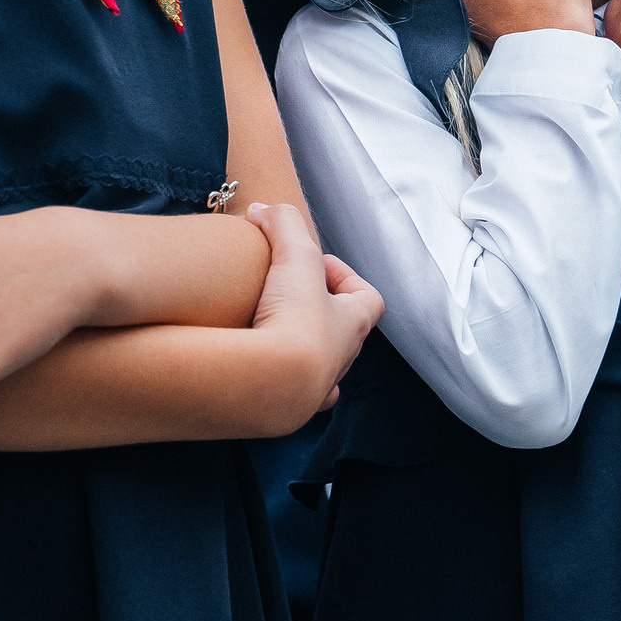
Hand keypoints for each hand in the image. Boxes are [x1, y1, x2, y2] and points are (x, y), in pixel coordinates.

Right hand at [241, 202, 380, 412]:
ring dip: (300, 352)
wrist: (267, 384)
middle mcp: (340, 361)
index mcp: (352, 325)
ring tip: (266, 335)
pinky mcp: (282, 411)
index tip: (313, 264)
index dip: (345, 278)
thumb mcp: (293, 256)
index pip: (368, 299)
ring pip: (320, 371)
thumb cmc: (293, 320)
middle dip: (319, 315)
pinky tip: (253, 373)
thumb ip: (283, 223)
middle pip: (342, 335)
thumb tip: (263, 210)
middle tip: (285, 297)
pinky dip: (276, 385)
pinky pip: (288, 401)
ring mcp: (314, 390)